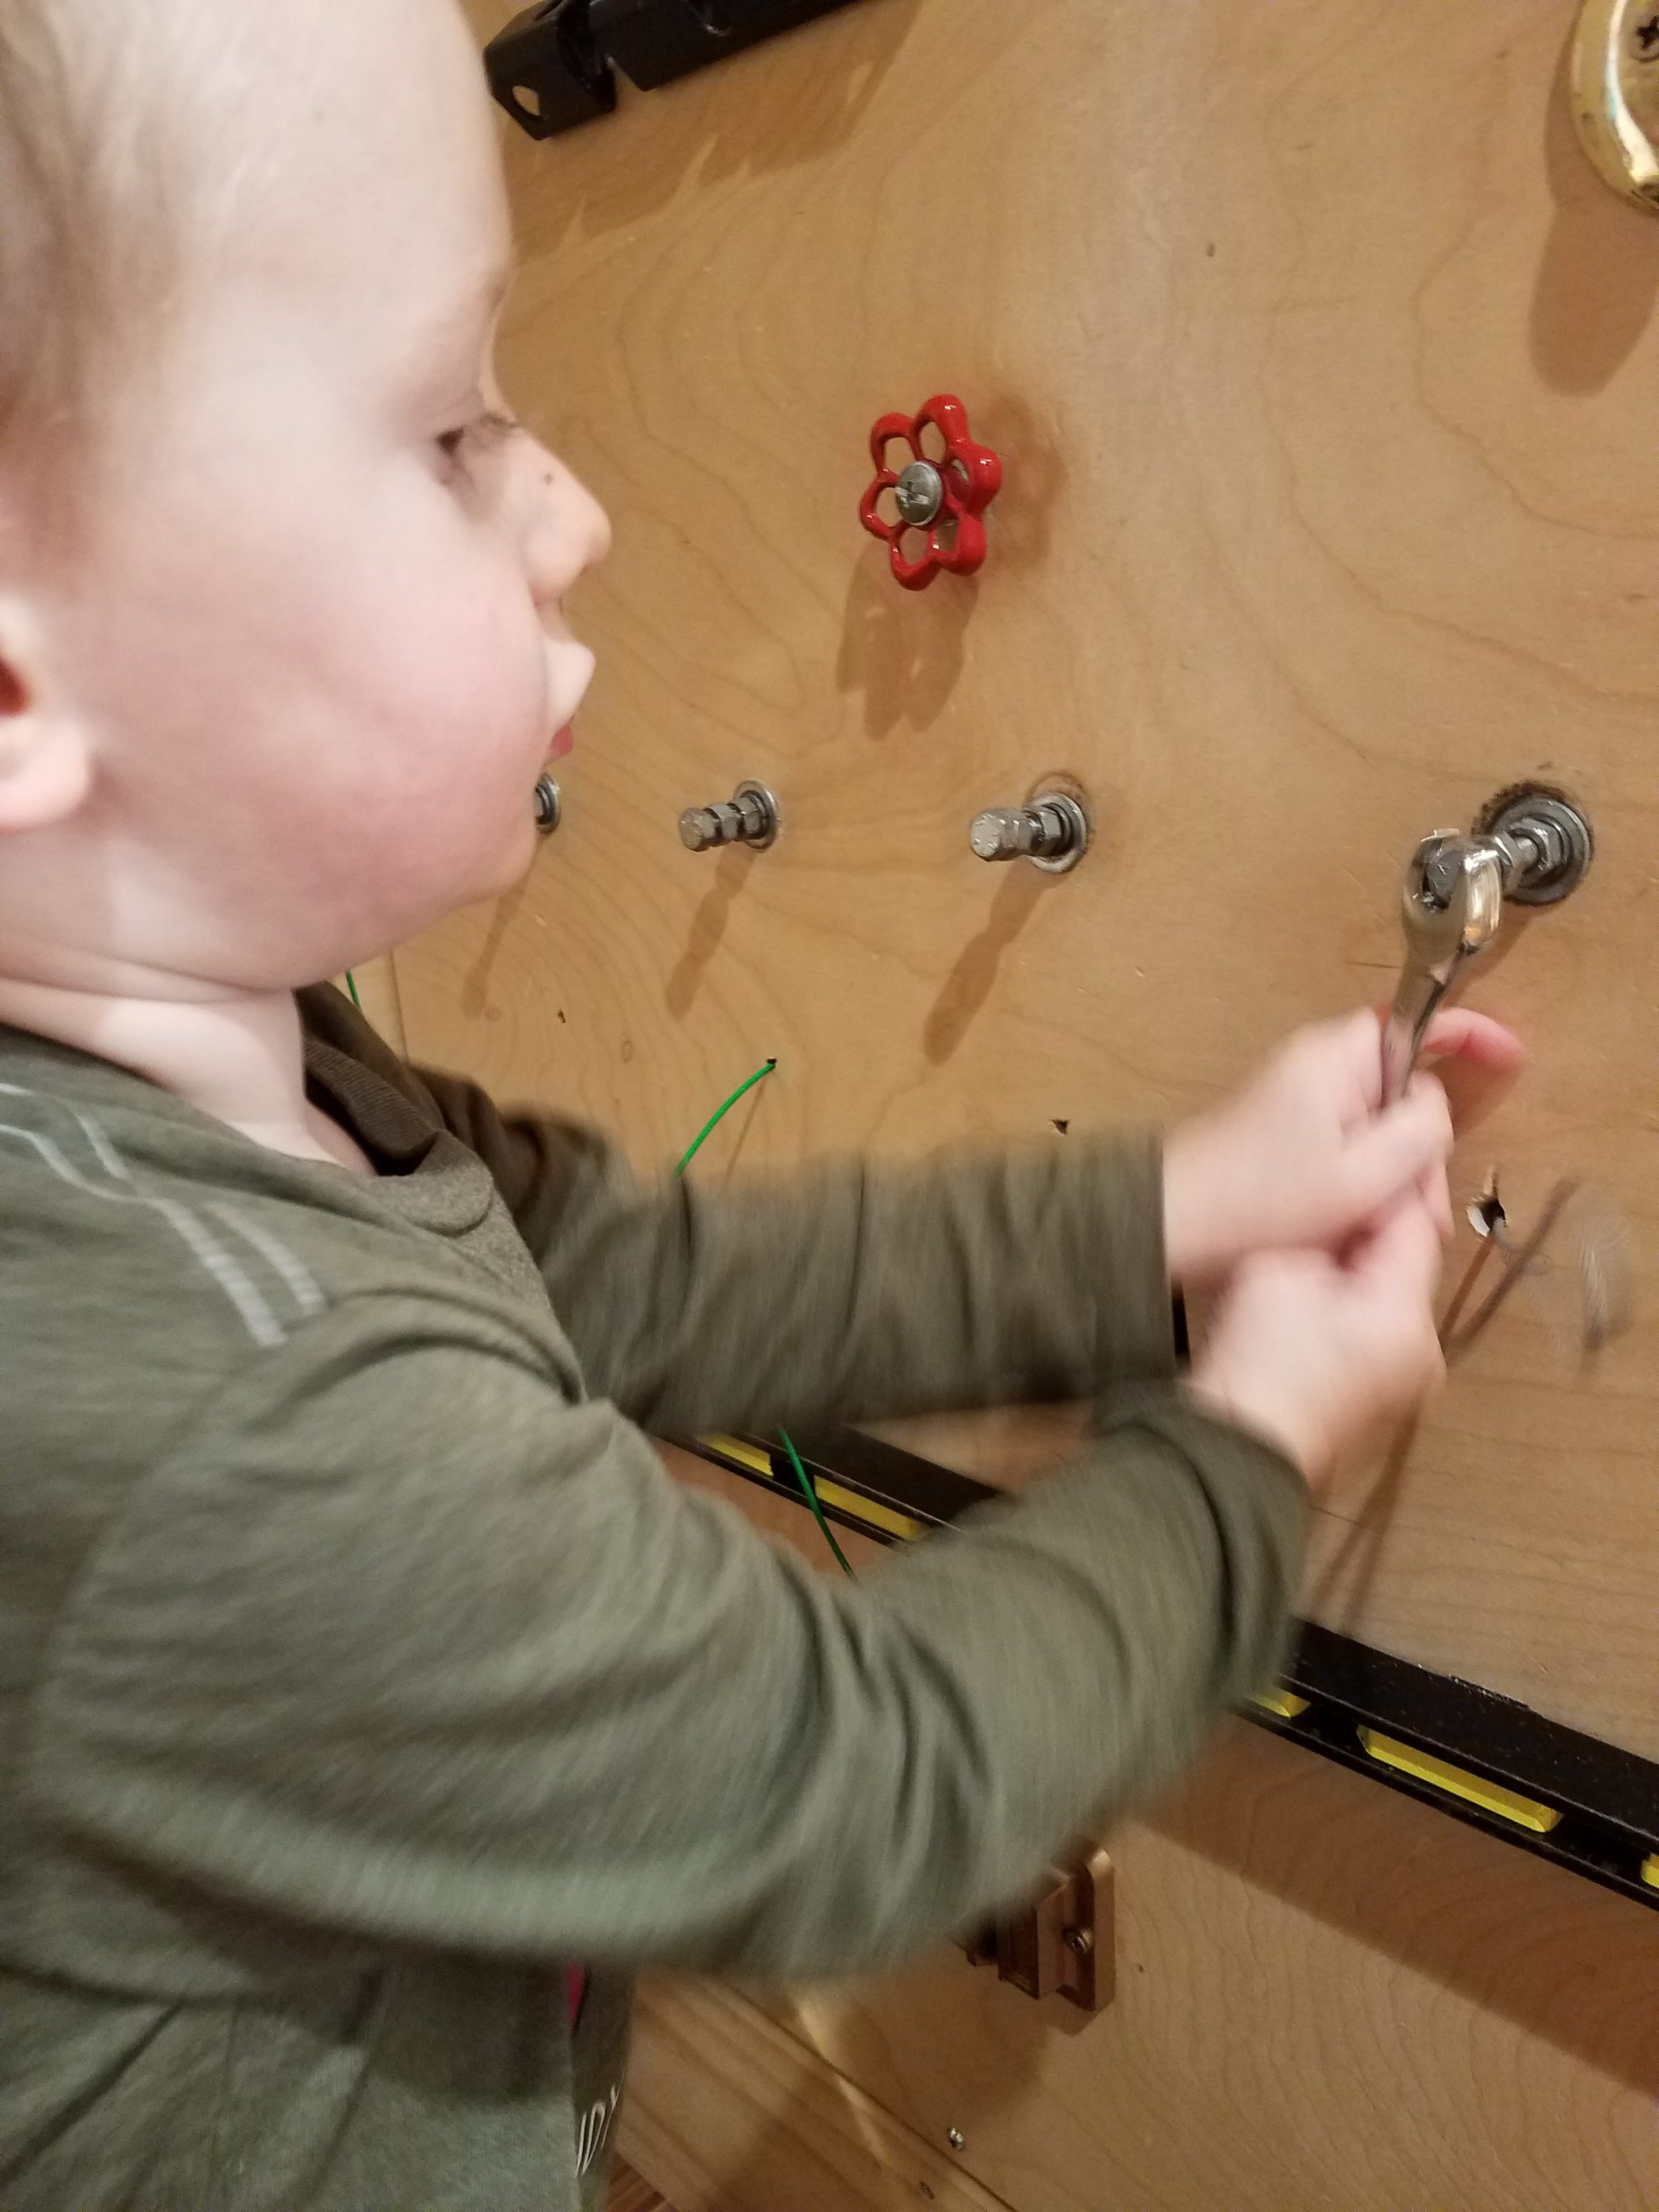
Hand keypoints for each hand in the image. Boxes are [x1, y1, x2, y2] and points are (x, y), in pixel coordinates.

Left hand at [1162, 1007, 1523, 1285]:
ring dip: (1395, 1177)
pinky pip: (1349, 1148)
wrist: (1173, 1225)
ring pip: (1380, 1128)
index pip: (1417, 1021)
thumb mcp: (1363, 1172)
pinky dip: (1364, 1184)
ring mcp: (1300, 1101)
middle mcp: (1317, 1067)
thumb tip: (1434, 1102)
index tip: (1514, 1056)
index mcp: (1336, 1058)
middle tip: (1423, 1209)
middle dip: (1424, 1148)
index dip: (1471, 1034)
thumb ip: (1418, 1129)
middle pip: (1404, 1088)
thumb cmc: (1262, 1199)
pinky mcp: (1287, 1135)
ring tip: (1385, 1229)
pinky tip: (1360, 1226)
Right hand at [1188, 1194, 1446, 1491]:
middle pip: (1408, 1264)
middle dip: (1368, 1237)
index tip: (1346, 1171)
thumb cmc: (1255, 1359)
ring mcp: (1409, 1380)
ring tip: (1308, 1263)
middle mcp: (1425, 1349)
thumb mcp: (1278, 1269)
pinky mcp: (1387, 1398)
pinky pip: (1379, 1334)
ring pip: (1392, 1299)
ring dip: (1360, 1275)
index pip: (1414, 1225)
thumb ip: (1325, 1235)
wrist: (1236, 1449)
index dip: (1380, 1191)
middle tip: (1318, 1217)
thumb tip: (1343, 1225)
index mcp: (1408, 1315)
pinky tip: (1310, 1310)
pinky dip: (1354, 1313)